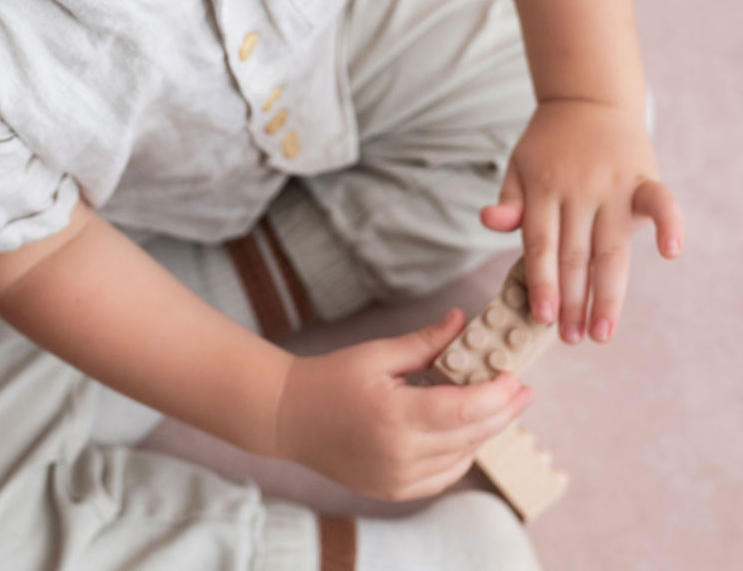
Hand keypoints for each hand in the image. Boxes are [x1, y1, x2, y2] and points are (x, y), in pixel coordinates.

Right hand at [273, 309, 532, 500]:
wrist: (289, 416)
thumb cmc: (329, 378)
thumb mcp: (377, 353)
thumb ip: (425, 342)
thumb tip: (462, 321)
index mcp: (396, 416)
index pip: (464, 410)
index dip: (497, 395)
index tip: (515, 377)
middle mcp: (401, 454)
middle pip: (471, 436)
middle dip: (503, 412)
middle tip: (521, 390)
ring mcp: (399, 479)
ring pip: (463, 458)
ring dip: (484, 432)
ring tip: (496, 405)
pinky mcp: (395, 490)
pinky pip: (444, 476)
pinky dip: (461, 454)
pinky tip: (466, 432)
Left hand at [481, 98, 683, 343]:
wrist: (586, 100)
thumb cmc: (548, 144)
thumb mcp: (518, 166)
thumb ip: (509, 199)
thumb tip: (490, 221)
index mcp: (542, 187)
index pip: (540, 243)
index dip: (541, 281)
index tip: (540, 318)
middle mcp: (578, 189)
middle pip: (575, 253)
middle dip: (573, 300)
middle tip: (572, 338)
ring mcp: (611, 184)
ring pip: (611, 246)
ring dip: (608, 292)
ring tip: (603, 331)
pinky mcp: (642, 176)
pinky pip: (660, 202)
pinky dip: (668, 224)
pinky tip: (670, 252)